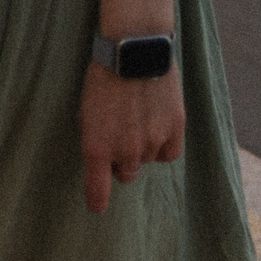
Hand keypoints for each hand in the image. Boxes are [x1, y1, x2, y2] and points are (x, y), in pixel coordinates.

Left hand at [79, 60, 184, 212]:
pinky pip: (169, 155)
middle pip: (125, 176)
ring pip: (147, 162)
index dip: (97, 202)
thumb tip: (103, 159)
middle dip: (120, 164)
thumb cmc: (102, 80)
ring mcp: (151, 141)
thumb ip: (94, 140)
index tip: (97, 207)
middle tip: (120, 140)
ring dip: (142, 150)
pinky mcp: (175, 129)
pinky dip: (163, 146)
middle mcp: (124, 150)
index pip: (97, 191)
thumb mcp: (85, 113)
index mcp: (95, 148)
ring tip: (138, 122)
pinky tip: (158, 128)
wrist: (134, 53)